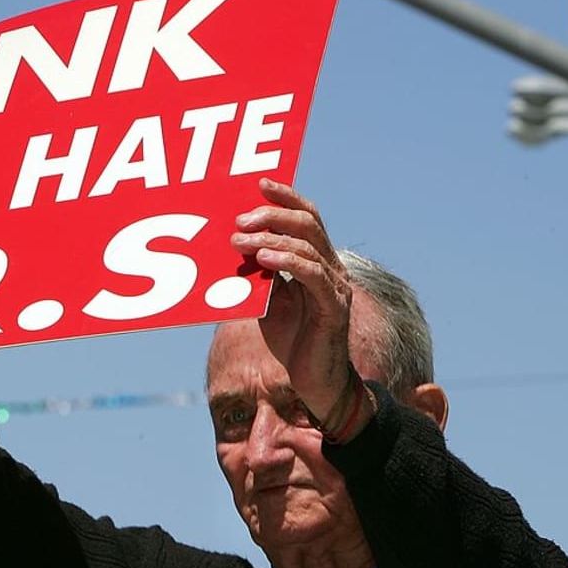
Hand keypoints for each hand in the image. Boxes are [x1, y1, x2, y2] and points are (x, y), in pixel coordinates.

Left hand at [230, 177, 354, 422]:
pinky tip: (262, 258)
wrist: (317, 385)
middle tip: (240, 217)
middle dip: (272, 214)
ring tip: (239, 238)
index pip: (308, 217)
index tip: (259, 183)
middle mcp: (333, 269)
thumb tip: (231, 250)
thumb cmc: (292, 343)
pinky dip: (286, 261)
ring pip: (307, 246)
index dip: (287, 197)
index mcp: (319, 262)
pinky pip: (312, 275)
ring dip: (269, 237)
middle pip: (308, 223)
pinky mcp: (334, 309)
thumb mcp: (268, 302)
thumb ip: (258, 276)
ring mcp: (336, 287)